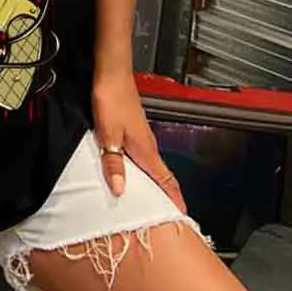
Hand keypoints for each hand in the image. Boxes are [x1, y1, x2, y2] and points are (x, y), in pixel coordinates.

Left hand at [92, 70, 185, 212]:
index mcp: (146, 150)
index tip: (182, 216)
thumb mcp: (109, 135)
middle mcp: (148, 144)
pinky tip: (131, 172)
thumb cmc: (112, 99)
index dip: (175, 199)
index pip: (166, 180)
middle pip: (162, 175)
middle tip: (167, 216)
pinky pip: (142, 155)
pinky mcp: (133, 128)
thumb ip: (113, 163)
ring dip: (154, 182)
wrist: (111, 74)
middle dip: (167, 196)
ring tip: (149, 201)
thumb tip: (119, 190)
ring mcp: (142, 136)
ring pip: (152, 165)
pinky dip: (142, 169)